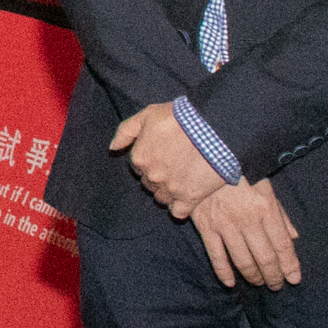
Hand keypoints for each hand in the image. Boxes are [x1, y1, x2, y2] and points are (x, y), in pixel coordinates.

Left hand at [110, 102, 227, 215]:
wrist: (215, 127)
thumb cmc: (181, 118)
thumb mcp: (148, 114)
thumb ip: (126, 131)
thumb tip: (113, 148)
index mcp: (140, 157)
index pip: (138, 166)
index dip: (151, 160)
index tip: (164, 153)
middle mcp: (152, 176)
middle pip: (149, 182)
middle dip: (158, 175)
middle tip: (175, 164)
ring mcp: (171, 189)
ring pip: (162, 197)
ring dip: (168, 191)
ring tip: (183, 177)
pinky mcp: (190, 197)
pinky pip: (178, 212)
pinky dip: (180, 207)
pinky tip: (187, 196)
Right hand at [190, 180, 300, 288]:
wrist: (206, 155)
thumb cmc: (240, 170)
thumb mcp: (266, 185)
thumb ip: (280, 213)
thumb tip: (293, 237)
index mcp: (265, 207)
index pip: (282, 245)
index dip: (290, 265)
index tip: (294, 279)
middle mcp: (247, 219)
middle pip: (265, 257)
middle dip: (273, 276)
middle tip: (277, 286)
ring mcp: (225, 224)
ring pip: (242, 259)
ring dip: (253, 276)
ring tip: (259, 283)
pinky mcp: (205, 225)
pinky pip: (215, 254)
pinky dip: (223, 271)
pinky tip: (230, 282)